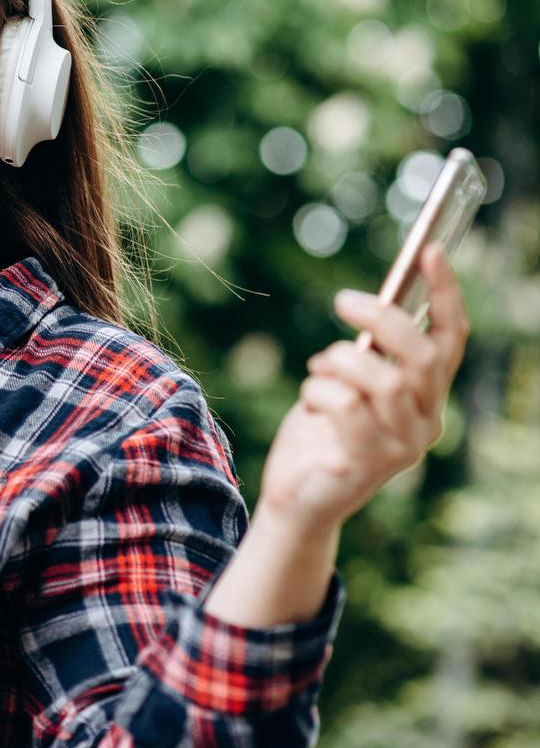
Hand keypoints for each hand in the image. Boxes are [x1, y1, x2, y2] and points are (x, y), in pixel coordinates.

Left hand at [256, 243, 471, 533]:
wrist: (296, 496)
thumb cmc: (321, 433)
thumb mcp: (347, 384)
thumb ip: (366, 354)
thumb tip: (368, 305)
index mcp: (427, 397)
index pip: (450, 340)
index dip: (445, 294)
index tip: (431, 251)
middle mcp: (426, 422)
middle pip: (419, 355)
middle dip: (381, 318)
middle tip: (342, 300)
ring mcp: (402, 447)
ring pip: (379, 379)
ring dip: (338, 361)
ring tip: (318, 369)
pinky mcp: (369, 463)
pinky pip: (343, 404)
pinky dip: (317, 390)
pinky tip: (310, 405)